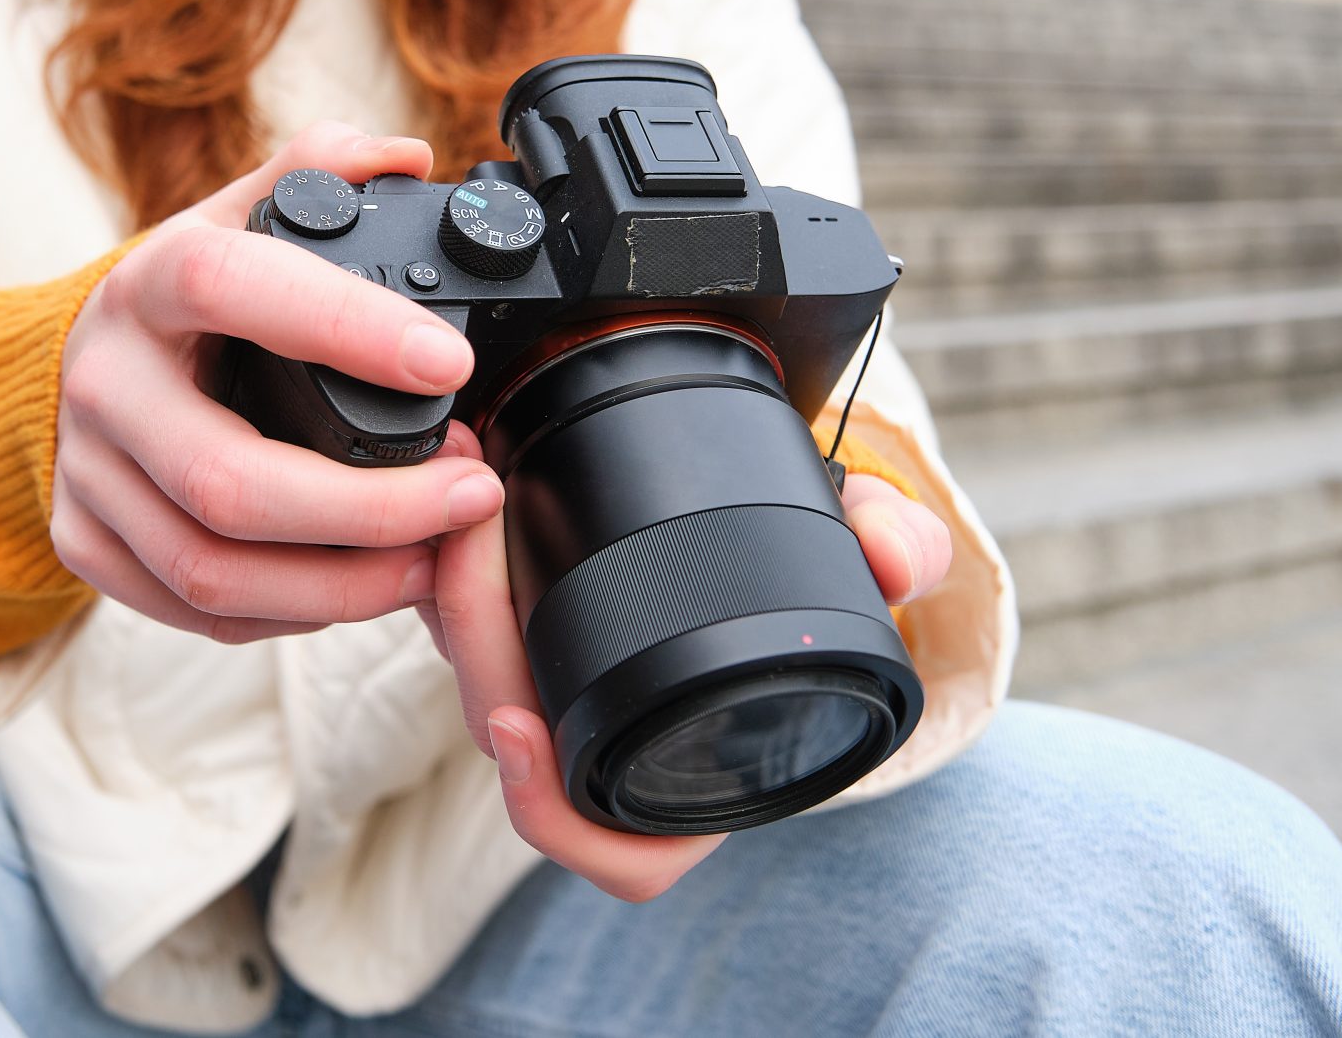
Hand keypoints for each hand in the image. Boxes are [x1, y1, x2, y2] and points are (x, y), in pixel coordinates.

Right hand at [50, 123, 507, 643]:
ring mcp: (87, 472)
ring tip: (432, 557)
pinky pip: (196, 609)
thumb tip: (402, 158)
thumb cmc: (182, 297)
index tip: (449, 361)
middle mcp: (106, 380)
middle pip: (228, 480)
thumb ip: (318, 172)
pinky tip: (355, 584)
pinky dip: (290, 612)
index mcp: (152, 282)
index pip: (233, 290)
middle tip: (471, 493)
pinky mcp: (84, 542)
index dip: (344, 327)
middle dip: (372, 508)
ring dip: (343, 582)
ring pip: (211, 567)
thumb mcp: (237, 218)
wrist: (72, 361)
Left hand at [423, 437, 951, 901]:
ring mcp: (544, 688)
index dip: (548, 807)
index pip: (601, 842)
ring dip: (448, 589)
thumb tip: (900, 556)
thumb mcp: (859, 557)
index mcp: (683, 776)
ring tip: (460, 499)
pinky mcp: (505, 628)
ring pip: (466, 671)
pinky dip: (441, 568)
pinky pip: (454, 624)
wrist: (757, 529)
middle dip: (473, 635)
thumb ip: (894, 548)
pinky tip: (446, 501)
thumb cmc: (807, 574)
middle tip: (475, 534)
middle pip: (502, 730)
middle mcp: (603, 746)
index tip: (517, 730)